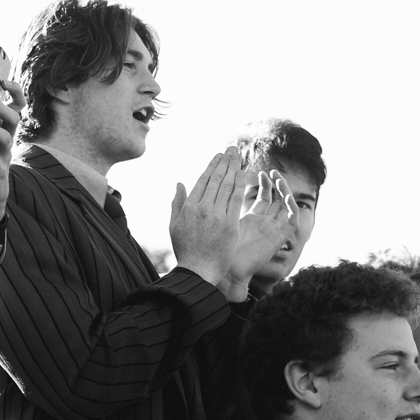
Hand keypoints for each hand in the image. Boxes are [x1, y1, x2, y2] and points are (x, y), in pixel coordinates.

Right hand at [169, 147, 246, 295]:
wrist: (198, 271)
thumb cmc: (186, 251)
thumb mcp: (174, 225)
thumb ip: (177, 203)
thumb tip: (179, 183)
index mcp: (189, 207)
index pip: (202, 180)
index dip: (212, 166)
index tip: (218, 156)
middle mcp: (202, 208)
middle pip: (216, 179)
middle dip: (225, 161)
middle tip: (232, 149)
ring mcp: (216, 215)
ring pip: (227, 186)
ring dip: (234, 168)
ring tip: (239, 156)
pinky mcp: (230, 224)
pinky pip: (236, 199)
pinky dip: (240, 184)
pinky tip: (244, 173)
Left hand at [224, 168, 297, 292]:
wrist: (228, 271)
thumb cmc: (219, 251)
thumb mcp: (216, 220)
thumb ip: (214, 203)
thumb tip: (191, 185)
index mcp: (252, 219)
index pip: (263, 197)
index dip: (264, 184)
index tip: (259, 171)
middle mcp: (265, 223)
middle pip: (276, 199)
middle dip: (275, 183)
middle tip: (272, 171)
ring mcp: (274, 229)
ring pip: (286, 206)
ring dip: (285, 191)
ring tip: (278, 178)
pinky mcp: (280, 237)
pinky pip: (292, 219)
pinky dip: (292, 206)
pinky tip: (285, 195)